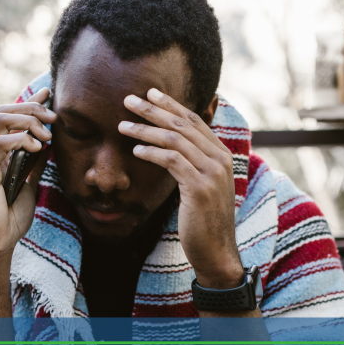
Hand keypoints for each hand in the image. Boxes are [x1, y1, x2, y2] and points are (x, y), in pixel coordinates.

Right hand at [0, 87, 56, 260]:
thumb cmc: (9, 217)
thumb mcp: (29, 184)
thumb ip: (34, 163)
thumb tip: (48, 144)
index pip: (10, 116)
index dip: (29, 101)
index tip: (49, 93)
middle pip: (5, 111)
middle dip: (32, 108)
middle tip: (54, 118)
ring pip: (1, 120)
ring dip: (28, 121)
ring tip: (47, 136)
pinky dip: (20, 140)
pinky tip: (37, 148)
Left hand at [118, 88, 242, 288]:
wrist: (217, 251)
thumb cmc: (203, 219)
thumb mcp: (202, 185)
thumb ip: (193, 163)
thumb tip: (170, 148)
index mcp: (221, 154)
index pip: (194, 120)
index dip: (171, 104)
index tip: (150, 93)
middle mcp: (221, 158)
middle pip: (182, 124)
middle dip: (153, 110)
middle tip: (128, 100)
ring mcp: (213, 172)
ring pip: (175, 139)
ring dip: (145, 130)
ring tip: (122, 126)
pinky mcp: (201, 187)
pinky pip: (173, 161)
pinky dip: (152, 152)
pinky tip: (136, 150)